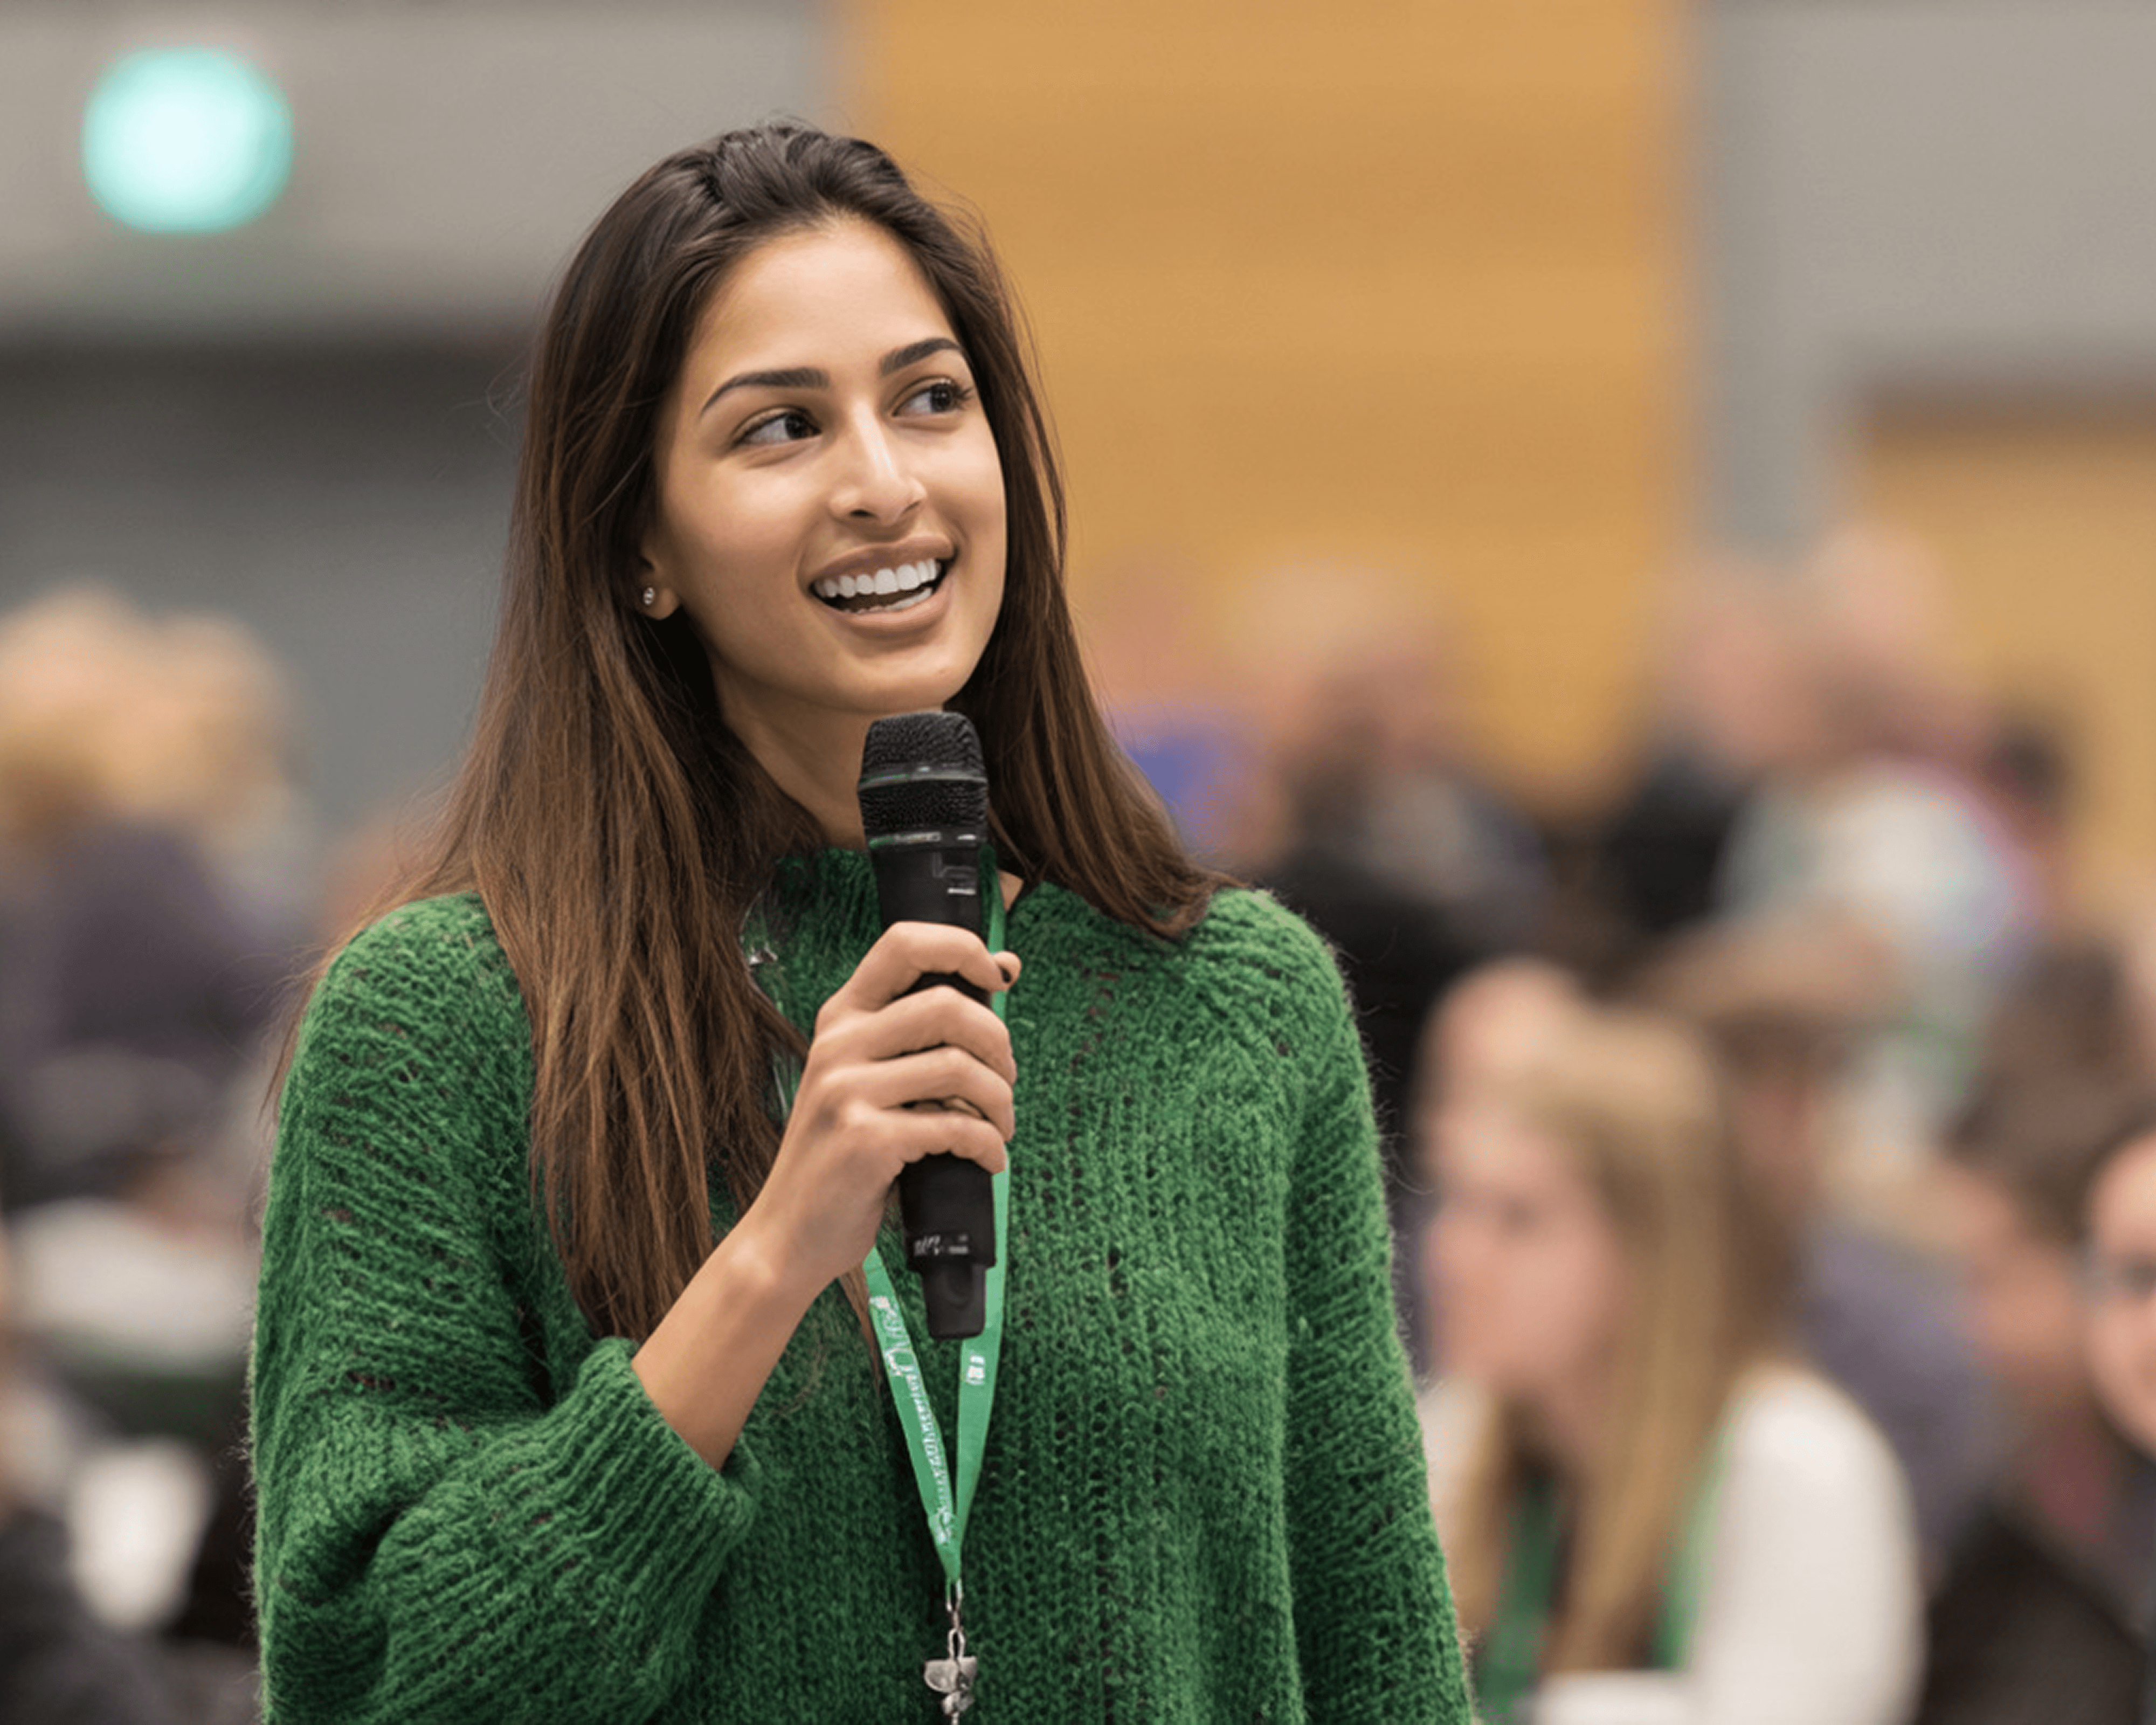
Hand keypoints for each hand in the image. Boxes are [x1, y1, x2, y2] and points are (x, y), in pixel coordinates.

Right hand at [747, 922, 1018, 1298]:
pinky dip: (988, 1145)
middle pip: (949, 1005)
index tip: (999, 978)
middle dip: (999, 1043)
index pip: (905, 942)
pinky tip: (988, 1160)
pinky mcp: (865, 1140)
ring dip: (1000, 1100)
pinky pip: (956, 1126)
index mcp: (841, 1018)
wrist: (788, 1234)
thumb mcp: (862, 1080)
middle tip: (1006, 1081)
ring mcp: (847, 1091)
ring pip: (960, 1066)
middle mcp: (838, 1044)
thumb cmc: (841, 1156)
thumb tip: (1003, 969)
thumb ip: (917, 1035)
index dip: (964, 948)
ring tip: (1000, 1126)